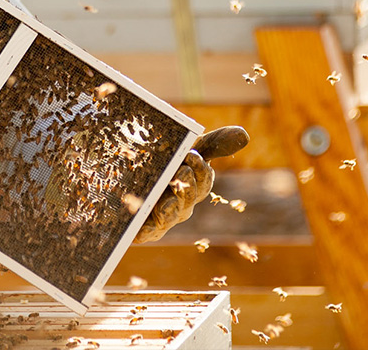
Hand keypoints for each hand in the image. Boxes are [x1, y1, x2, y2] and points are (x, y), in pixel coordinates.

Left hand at [133, 126, 248, 243]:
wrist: (123, 174)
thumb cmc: (162, 163)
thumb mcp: (185, 149)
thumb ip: (212, 144)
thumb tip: (244, 135)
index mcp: (193, 187)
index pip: (204, 181)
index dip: (200, 169)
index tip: (192, 154)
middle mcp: (181, 205)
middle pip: (189, 198)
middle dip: (187, 184)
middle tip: (180, 169)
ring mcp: (163, 219)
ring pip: (170, 216)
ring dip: (171, 206)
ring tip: (166, 197)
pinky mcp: (143, 230)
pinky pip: (147, 232)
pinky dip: (146, 230)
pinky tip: (142, 227)